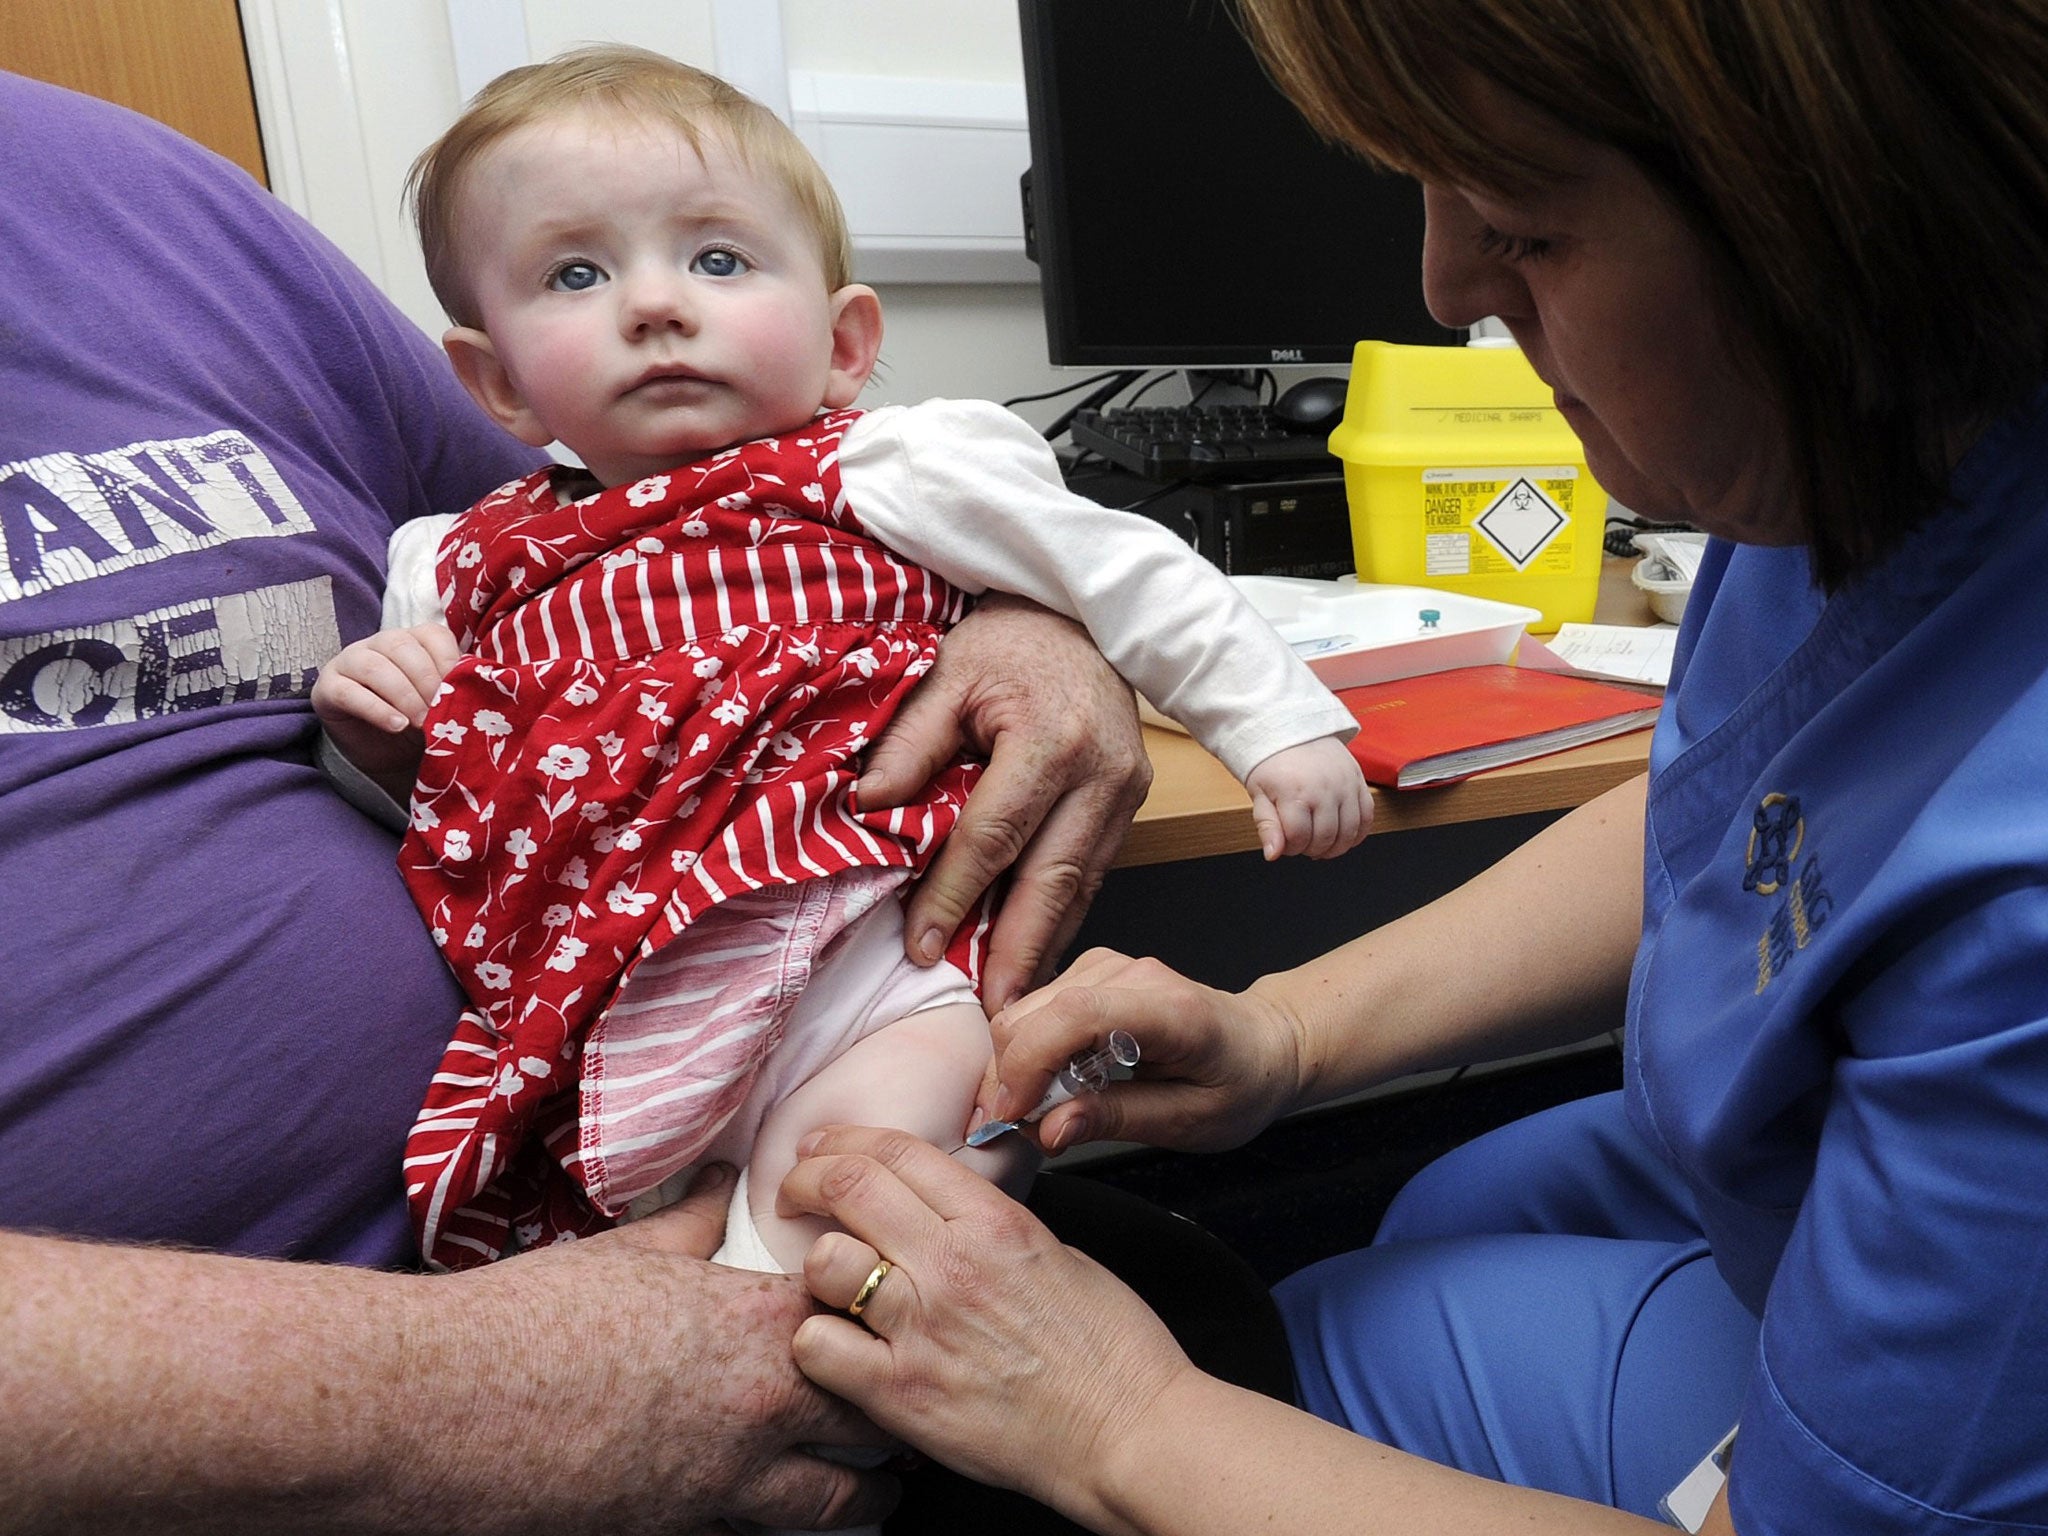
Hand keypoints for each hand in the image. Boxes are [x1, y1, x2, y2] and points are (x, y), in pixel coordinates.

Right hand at [311, 623, 459, 795]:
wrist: (383, 752)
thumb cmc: (418, 720)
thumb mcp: (441, 705)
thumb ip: (455, 691)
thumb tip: (479, 690)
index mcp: (413, 640)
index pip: (431, 635)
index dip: (447, 661)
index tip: (459, 689)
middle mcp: (380, 643)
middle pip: (402, 647)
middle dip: (426, 681)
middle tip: (439, 713)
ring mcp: (350, 661)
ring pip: (375, 666)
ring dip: (403, 695)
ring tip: (419, 723)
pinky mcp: (328, 687)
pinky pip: (349, 692)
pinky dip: (375, 709)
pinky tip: (396, 725)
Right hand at [416, 1165, 900, 1532]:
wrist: (448, 1402)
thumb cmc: (533, 1316)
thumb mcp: (627, 1255)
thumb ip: (692, 1223)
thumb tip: (722, 1180)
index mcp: (752, 1324)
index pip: (863, 1315)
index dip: (881, 1315)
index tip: (891, 1315)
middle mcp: (759, 1408)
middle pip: (872, 1417)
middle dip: (890, 1414)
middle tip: (903, 1410)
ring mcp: (724, 1482)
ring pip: (836, 1502)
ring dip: (859, 1493)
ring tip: (874, 1490)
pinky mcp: (680, 1532)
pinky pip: (758, 1534)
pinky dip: (774, 1523)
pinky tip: (773, 1514)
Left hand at [782, 1126, 1193, 1525]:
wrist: (1129, 1432)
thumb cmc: (1109, 1350)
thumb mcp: (1056, 1253)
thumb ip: (989, 1226)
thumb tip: (942, 1214)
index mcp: (994, 1221)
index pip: (896, 1151)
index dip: (844, 1142)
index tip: (823, 1149)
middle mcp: (951, 1264)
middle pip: (848, 1187)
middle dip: (808, 1180)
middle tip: (797, 1192)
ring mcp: (922, 1329)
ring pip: (824, 1263)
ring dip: (819, 1266)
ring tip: (830, 1282)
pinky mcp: (902, 1395)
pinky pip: (819, 1347)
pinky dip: (817, 1342)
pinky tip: (839, 1346)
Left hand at [858, 594, 1151, 1011]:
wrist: (1082, 612)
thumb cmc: (1012, 640)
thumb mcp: (950, 672)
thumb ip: (911, 742)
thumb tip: (868, 807)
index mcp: (1053, 739)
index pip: (993, 837)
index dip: (954, 897)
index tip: (922, 948)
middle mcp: (1102, 772)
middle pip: (1053, 880)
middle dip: (1018, 952)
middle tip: (993, 1015)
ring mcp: (1126, 790)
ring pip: (1083, 885)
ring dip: (1045, 945)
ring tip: (1015, 1002)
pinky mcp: (1134, 800)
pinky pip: (1096, 869)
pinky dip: (1064, 913)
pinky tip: (1036, 949)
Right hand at [979, 948, 1307, 1155]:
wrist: (1264, 1044)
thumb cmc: (1239, 1082)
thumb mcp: (1189, 1122)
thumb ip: (1116, 1120)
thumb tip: (1049, 1129)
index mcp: (1168, 1010)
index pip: (1076, 1015)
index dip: (1030, 1064)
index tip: (1013, 1115)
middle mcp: (1132, 974)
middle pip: (1035, 1012)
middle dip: (1011, 1076)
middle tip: (1024, 1129)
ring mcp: (1108, 966)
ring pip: (1024, 1011)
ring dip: (1019, 1066)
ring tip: (1045, 1110)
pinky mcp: (1091, 973)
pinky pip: (1036, 1009)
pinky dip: (1030, 1051)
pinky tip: (1056, 1082)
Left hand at [1243, 737, 1372, 859]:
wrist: (1293, 729)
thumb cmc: (1273, 762)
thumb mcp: (1260, 793)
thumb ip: (1267, 826)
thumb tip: (1273, 854)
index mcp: (1295, 792)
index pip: (1298, 839)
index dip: (1290, 848)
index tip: (1285, 842)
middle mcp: (1324, 789)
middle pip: (1325, 838)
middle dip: (1311, 849)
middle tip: (1302, 842)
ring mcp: (1346, 785)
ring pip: (1349, 833)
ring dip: (1335, 847)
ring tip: (1321, 844)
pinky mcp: (1359, 781)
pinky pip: (1367, 818)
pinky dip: (1357, 834)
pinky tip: (1342, 836)